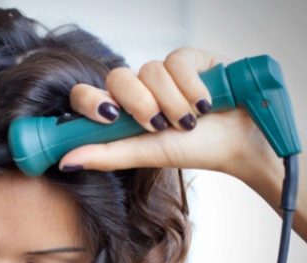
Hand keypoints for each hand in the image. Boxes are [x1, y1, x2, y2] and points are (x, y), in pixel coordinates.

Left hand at [62, 47, 277, 182]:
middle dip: (140, 103)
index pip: (89, 94)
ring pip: (149, 70)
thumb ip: (106, 155)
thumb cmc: (197, 150)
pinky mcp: (190, 58)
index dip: (91, 100)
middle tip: (159, 124)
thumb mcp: (147, 154)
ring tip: (191, 120)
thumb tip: (65, 161)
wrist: (241, 142)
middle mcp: (141, 89)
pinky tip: (206, 102)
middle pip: (118, 77)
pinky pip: (176, 60)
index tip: (109, 116)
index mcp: (124, 111)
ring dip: (172, 101)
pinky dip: (190, 86)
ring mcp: (165, 73)